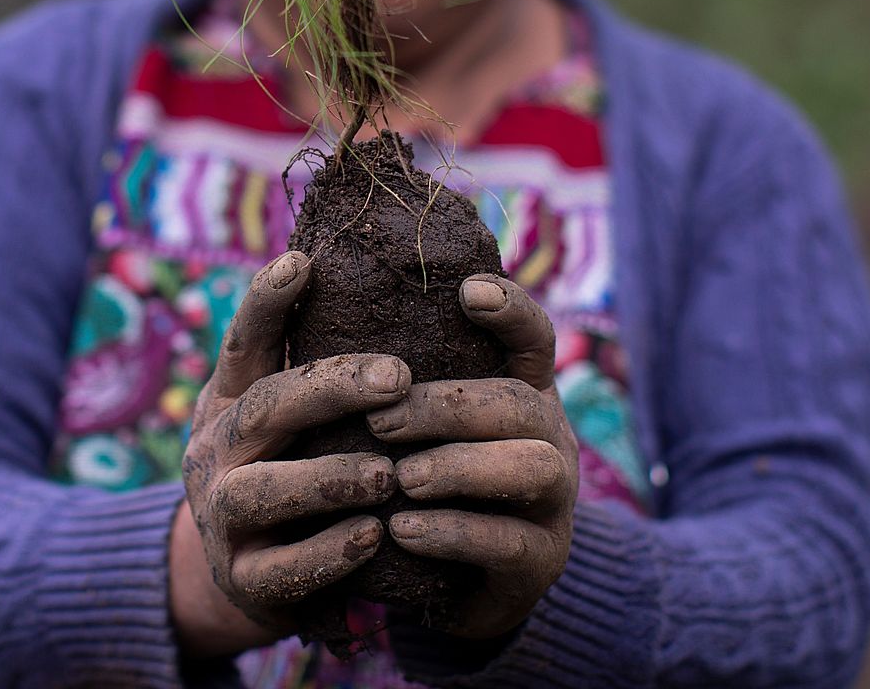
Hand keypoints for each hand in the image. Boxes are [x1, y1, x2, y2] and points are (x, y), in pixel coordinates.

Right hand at [171, 250, 412, 656]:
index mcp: (230, 400)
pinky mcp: (242, 579)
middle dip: (332, 388)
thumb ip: (318, 367)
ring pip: (265, 490)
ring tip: (388, 473)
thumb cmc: (291, 470)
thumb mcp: (287, 416)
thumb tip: (374, 282)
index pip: (244, 343)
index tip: (301, 262)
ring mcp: (221, 516)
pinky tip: (372, 536)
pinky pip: (283, 568)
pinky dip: (328, 552)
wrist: (253, 577)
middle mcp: (216, 450)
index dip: (266, 302)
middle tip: (399, 377)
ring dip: (329, 477)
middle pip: (265, 407)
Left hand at [365, 273, 577, 638]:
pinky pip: (508, 542)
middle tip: (382, 420)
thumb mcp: (423, 425)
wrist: (460, 582)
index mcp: (524, 391)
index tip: (467, 290)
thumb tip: (315, 287)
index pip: (533, 337)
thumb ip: (401, 378)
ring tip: (402, 478)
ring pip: (532, 468)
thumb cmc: (428, 478)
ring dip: (460, 468)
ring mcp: (555, 502)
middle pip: (521, 402)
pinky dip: (452, 532)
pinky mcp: (540, 562)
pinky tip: (401, 530)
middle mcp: (551, 438)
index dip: (511, 309)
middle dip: (449, 406)